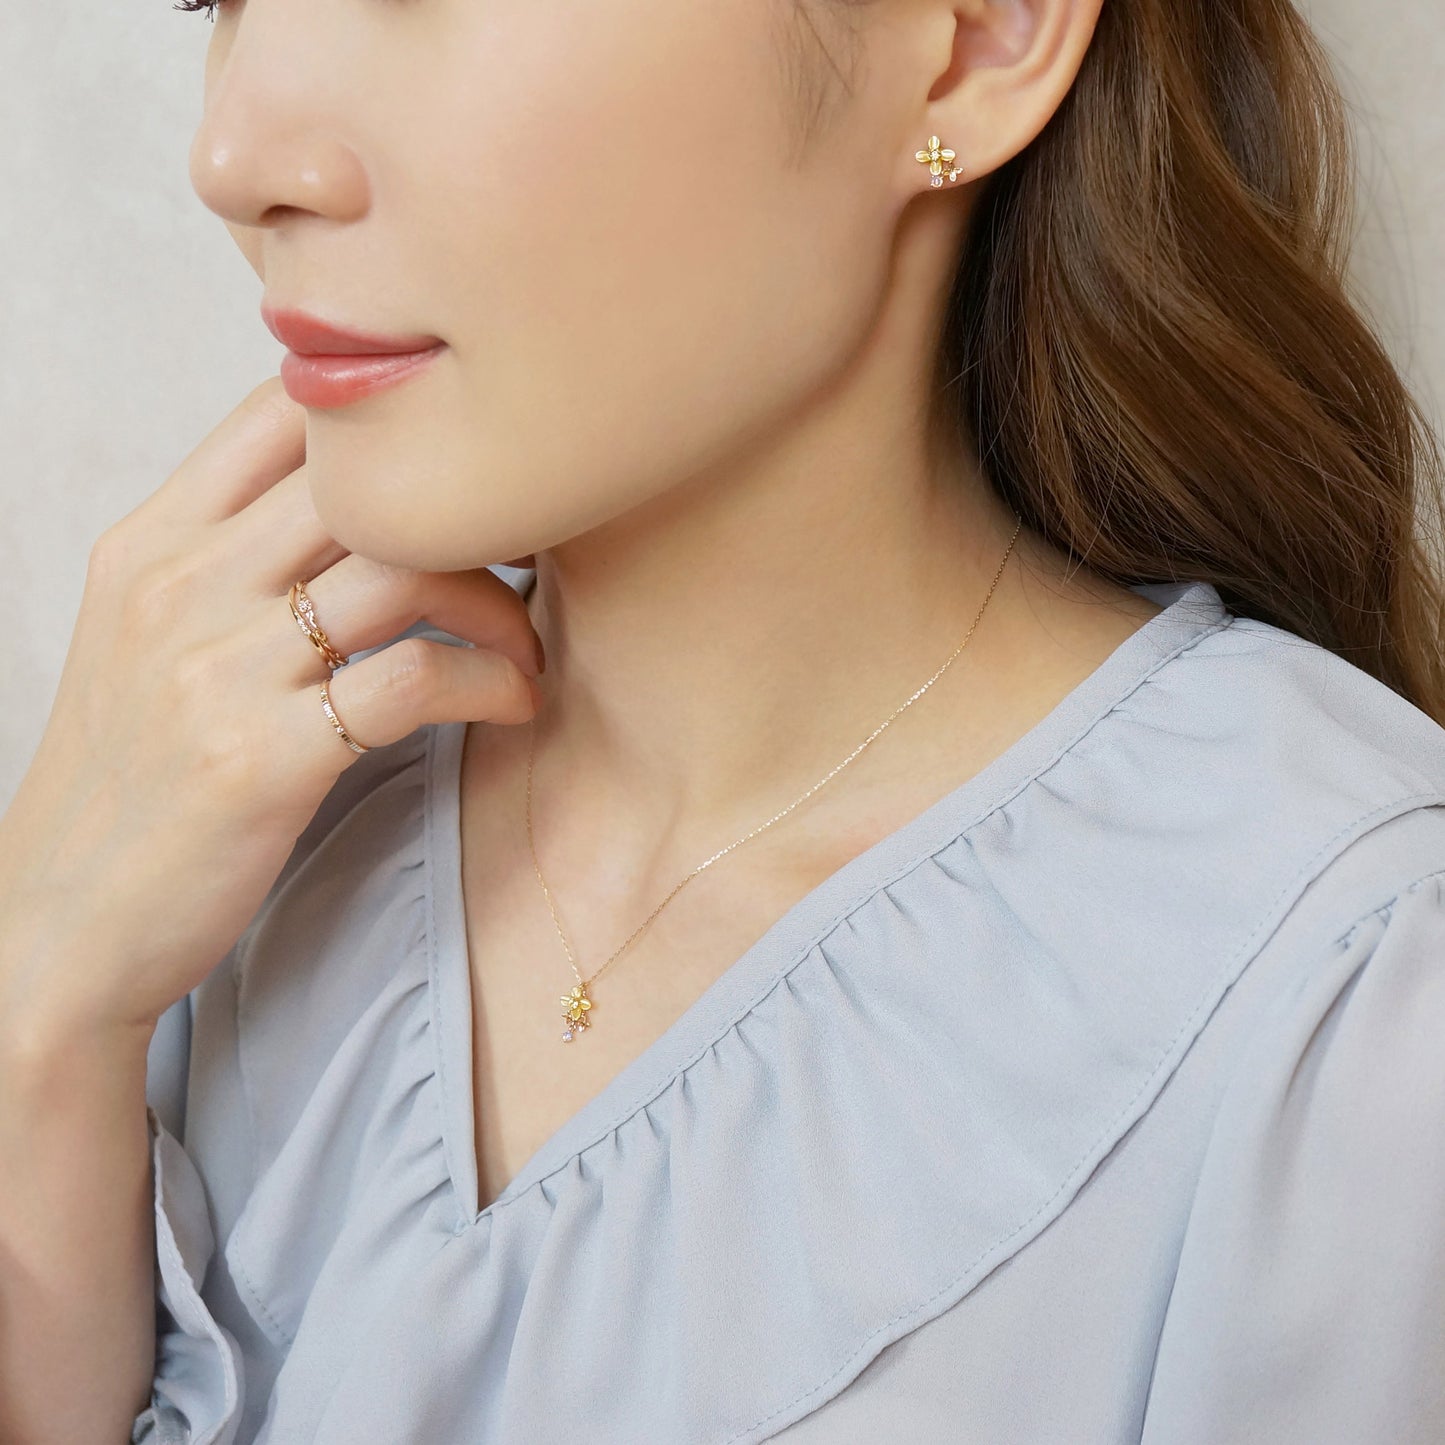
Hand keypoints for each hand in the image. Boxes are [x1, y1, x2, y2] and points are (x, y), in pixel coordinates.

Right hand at [0, 375, 543, 1037]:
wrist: (61, 928)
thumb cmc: (130, 784)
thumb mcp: (146, 641)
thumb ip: (230, 563)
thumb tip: (354, 508)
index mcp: (149, 545)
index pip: (281, 411)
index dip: (396, 429)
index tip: (463, 488)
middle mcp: (177, 586)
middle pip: (365, 482)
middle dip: (471, 517)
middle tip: (526, 562)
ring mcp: (217, 669)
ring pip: (405, 568)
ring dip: (497, 605)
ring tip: (523, 650)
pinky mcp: (264, 757)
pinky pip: (416, 678)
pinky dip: (490, 682)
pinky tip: (510, 704)